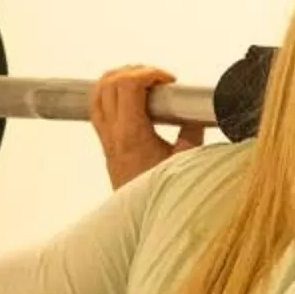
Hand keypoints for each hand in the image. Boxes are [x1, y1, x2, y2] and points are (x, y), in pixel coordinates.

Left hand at [90, 65, 206, 189]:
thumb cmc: (161, 197)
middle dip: (135, 71)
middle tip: (157, 80)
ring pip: (98, 92)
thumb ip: (192, 133)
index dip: (149, 73)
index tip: (169, 81)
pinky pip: (98, 107)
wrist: (138, 222)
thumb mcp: (185, 162)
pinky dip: (110, 93)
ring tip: (143, 82)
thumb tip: (196, 114)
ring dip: (118, 79)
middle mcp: (113, 135)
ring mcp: (106, 139)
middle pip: (109, 83)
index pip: (128, 85)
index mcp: (131, 135)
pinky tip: (130, 97)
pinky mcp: (105, 144)